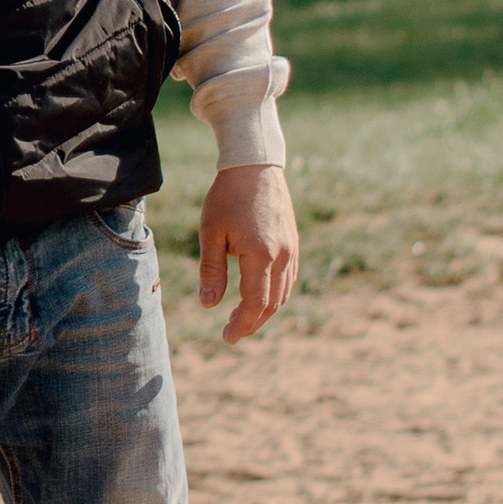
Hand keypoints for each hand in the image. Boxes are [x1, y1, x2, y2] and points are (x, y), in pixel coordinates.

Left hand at [197, 164, 298, 344]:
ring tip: (244, 319)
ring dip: (265, 311)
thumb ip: (211, 270)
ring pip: (283, 293)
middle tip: (232, 333)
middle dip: (253, 322)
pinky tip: (260, 297)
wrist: (254, 166)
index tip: (228, 337)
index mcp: (261, 255)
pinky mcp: (294, 243)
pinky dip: (275, 295)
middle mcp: (283, 256)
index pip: (255, 303)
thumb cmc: (227, 197)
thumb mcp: (211, 232)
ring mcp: (292, 250)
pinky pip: (289, 279)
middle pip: (272, 303)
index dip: (242, 324)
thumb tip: (209, 305)